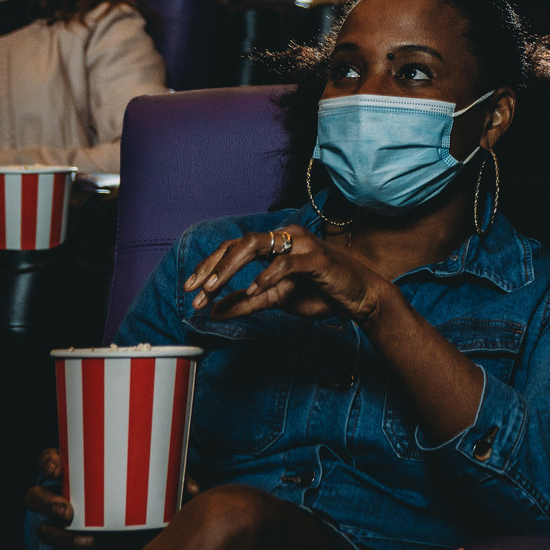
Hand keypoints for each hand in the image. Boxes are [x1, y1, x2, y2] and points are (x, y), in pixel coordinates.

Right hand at [29, 446, 199, 549]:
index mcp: (74, 469)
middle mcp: (59, 493)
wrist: (127, 521)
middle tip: (68, 512)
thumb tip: (192, 490)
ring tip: (86, 542)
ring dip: (58, 536)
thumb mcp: (148, 479)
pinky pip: (56, 549)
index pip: (48, 460)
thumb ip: (169, 481)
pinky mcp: (63, 541)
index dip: (48, 462)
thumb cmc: (133, 488)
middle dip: (45, 503)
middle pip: (35, 495)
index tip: (58, 469)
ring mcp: (56, 519)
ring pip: (42, 526)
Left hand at [183, 223, 391, 323]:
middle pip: (238, 243)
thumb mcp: (276, 300)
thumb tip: (212, 311)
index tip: (190, 290)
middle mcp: (285, 238)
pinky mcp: (317, 259)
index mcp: (275, 245)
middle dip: (212, 266)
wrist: (358, 299)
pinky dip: (266, 276)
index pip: (233, 249)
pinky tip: (253, 290)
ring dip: (230, 267)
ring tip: (213, 287)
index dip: (209, 267)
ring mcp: (301, 245)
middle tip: (195, 289)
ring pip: (256, 245)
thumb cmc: (320, 295)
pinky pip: (286, 262)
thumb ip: (246, 303)